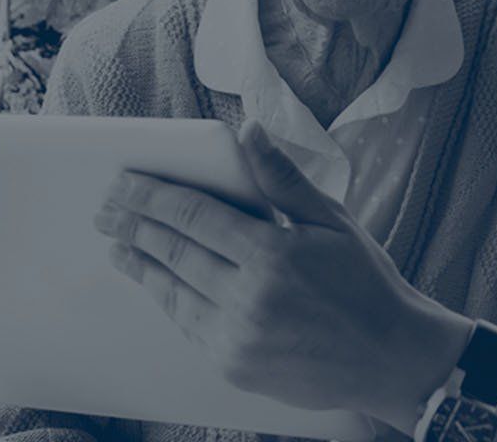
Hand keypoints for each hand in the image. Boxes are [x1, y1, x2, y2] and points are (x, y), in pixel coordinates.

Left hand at [94, 124, 471, 432]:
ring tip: (117, 244)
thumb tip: (250, 131)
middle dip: (133, 225)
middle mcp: (250, 297)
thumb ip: (283, 179)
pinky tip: (156, 280)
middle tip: (106, 208)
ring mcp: (239, 337)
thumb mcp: (333, 221)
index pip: (194, 214)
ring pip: (172, 291)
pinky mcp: (235, 365)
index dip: (152, 195)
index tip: (124, 181)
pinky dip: (167, 298)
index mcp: (274, 253)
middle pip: (173, 250)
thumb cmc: (366, 283)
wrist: (391, 358)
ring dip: (140, 263)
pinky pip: (188, 325)